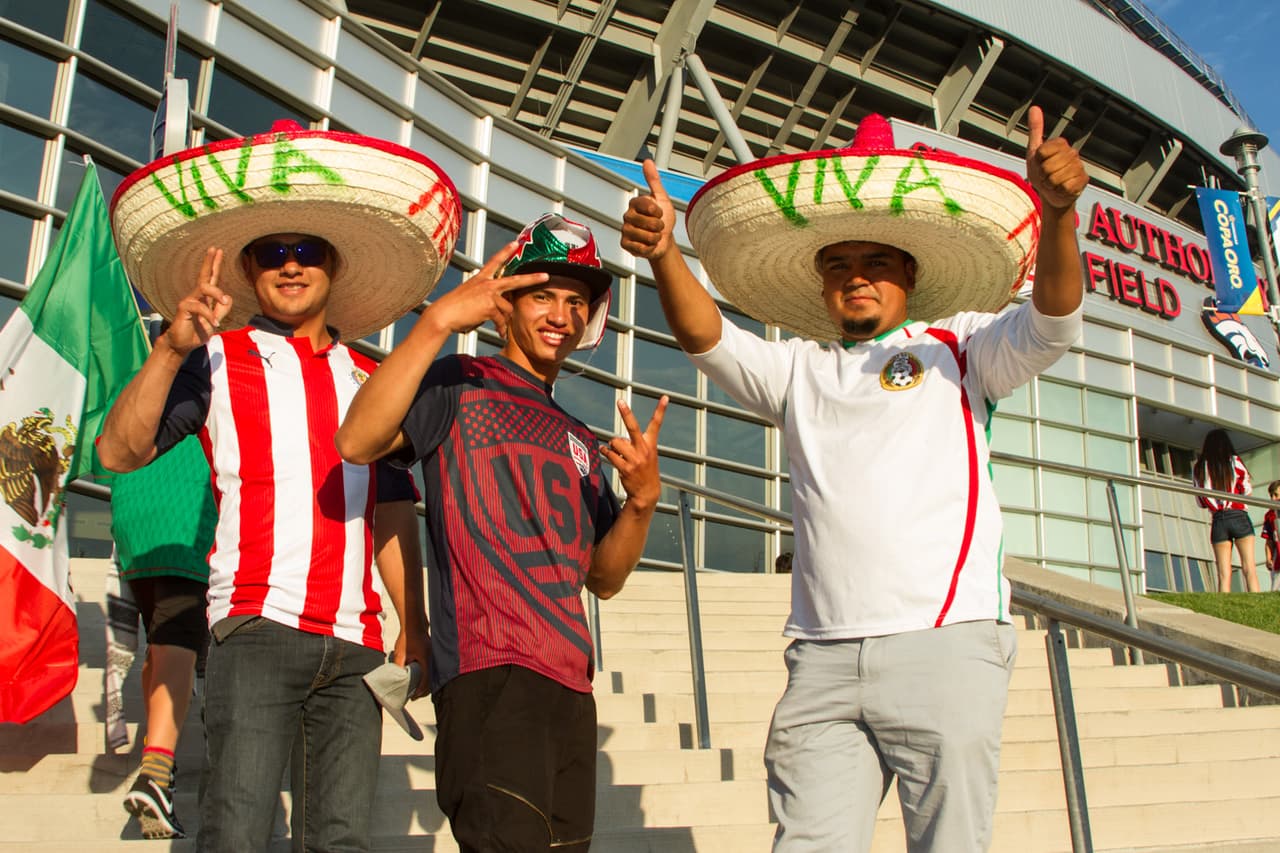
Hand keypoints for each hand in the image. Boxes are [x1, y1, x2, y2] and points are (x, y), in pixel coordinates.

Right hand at [164, 247, 232, 354]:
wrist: (182, 345)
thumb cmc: (197, 333)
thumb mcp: (215, 322)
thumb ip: (222, 311)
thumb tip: (229, 297)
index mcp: (205, 298)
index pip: (212, 279)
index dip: (215, 265)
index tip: (218, 250)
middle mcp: (197, 296)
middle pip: (204, 275)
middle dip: (210, 261)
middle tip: (215, 249)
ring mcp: (189, 300)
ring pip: (204, 288)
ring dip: (217, 294)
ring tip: (223, 302)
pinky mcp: (184, 308)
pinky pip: (200, 307)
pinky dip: (210, 315)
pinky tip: (215, 324)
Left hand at [392, 621, 431, 699]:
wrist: (413, 624)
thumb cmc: (407, 636)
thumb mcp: (400, 653)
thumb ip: (399, 666)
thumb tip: (396, 679)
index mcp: (426, 659)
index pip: (426, 681)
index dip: (419, 691)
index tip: (413, 696)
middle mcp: (433, 659)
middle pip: (431, 680)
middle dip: (422, 690)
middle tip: (413, 695)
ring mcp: (434, 657)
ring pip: (432, 675)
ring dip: (424, 683)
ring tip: (415, 689)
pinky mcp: (432, 655)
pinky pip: (431, 669)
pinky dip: (426, 676)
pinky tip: (418, 678)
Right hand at [419, 241, 546, 338]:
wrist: (444, 315)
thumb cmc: (455, 309)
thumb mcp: (470, 297)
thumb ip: (486, 299)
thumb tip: (500, 310)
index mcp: (481, 278)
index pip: (495, 261)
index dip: (506, 251)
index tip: (515, 243)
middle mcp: (487, 283)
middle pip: (515, 280)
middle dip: (532, 279)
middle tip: (545, 276)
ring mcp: (489, 294)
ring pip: (507, 309)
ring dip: (503, 320)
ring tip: (498, 327)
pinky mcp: (490, 306)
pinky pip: (502, 320)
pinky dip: (501, 329)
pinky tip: (499, 334)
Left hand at [600, 396, 666, 510]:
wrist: (647, 493)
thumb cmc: (645, 471)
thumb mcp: (648, 455)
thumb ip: (634, 445)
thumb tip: (616, 441)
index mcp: (651, 444)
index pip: (657, 424)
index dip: (661, 410)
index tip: (665, 397)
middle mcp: (643, 449)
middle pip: (633, 427)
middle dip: (626, 413)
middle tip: (620, 401)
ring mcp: (634, 459)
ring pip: (615, 442)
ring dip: (613, 445)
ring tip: (618, 452)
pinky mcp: (625, 468)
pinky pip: (610, 454)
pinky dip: (606, 452)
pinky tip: (606, 453)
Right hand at [621, 160, 676, 260]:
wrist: (665, 240)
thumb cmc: (664, 219)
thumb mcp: (662, 198)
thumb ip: (654, 180)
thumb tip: (647, 162)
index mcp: (635, 203)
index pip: (648, 206)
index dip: (658, 212)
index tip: (659, 213)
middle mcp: (628, 216)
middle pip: (647, 223)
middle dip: (658, 226)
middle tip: (657, 226)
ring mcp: (625, 230)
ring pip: (645, 236)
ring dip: (655, 238)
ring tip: (654, 235)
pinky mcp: (625, 244)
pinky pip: (640, 248)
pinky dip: (649, 248)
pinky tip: (648, 244)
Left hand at [1025, 106, 1087, 211]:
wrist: (1051, 195)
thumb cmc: (1042, 172)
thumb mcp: (1034, 151)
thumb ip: (1035, 130)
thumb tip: (1034, 107)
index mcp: (1060, 144)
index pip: (1041, 152)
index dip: (1036, 162)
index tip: (1040, 163)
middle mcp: (1072, 152)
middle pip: (1047, 167)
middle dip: (1042, 175)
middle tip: (1046, 176)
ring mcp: (1079, 166)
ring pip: (1055, 179)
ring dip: (1050, 185)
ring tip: (1053, 183)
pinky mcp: (1083, 181)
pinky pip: (1065, 187)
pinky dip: (1059, 191)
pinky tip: (1062, 188)